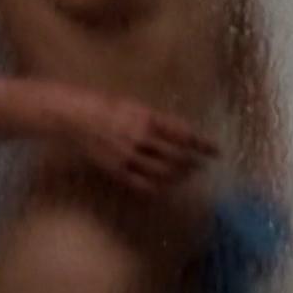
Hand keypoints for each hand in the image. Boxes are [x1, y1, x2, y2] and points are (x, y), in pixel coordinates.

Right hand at [63, 93, 219, 193]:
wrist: (76, 118)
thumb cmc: (106, 106)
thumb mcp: (136, 105)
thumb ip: (158, 120)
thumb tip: (182, 133)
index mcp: (148, 118)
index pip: (184, 134)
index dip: (202, 144)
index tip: (215, 150)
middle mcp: (141, 138)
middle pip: (177, 156)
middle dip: (194, 162)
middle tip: (204, 164)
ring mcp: (129, 157)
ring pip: (163, 172)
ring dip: (180, 175)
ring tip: (189, 175)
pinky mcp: (117, 171)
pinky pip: (143, 185)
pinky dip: (159, 188)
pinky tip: (167, 187)